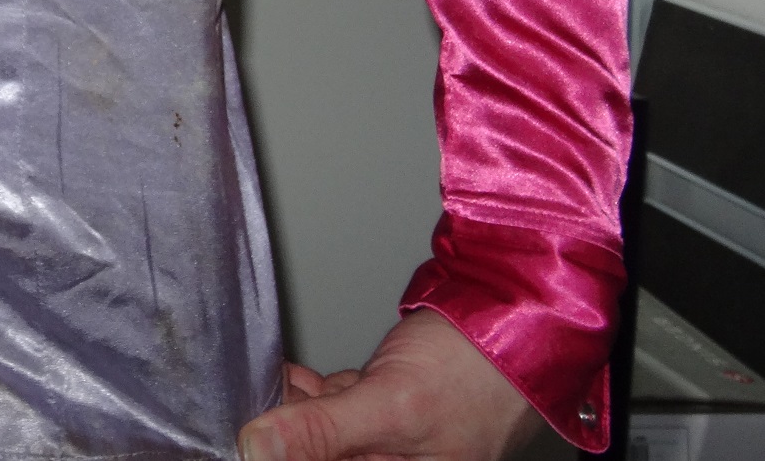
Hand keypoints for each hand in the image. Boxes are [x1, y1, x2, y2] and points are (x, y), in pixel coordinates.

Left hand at [238, 308, 544, 460]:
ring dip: (299, 414)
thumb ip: (323, 432)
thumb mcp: (389, 405)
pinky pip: (345, 415)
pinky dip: (320, 398)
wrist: (516, 317)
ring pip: (329, 438)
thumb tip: (257, 448)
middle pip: (323, 457)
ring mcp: (398, 445)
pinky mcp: (396, 414)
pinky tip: (297, 381)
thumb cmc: (476, 371)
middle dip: (287, 433)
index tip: (248, 433)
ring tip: (268, 389)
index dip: (284, 454)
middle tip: (252, 406)